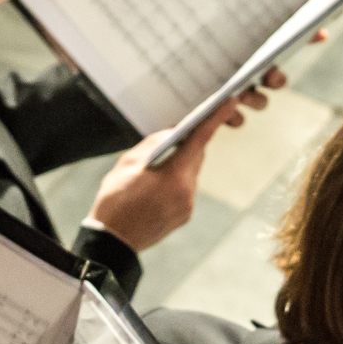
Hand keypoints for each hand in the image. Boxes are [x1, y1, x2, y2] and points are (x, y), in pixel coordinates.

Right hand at [87, 103, 233, 250]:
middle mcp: (187, 192)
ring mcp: (187, 207)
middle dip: (188, 144)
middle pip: (196, 157)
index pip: (200, 140)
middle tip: (172, 136)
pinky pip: (185, 190)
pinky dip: (176, 181)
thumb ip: (154, 144)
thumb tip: (173, 134)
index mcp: (174, 176)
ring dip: (179, 164)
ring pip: (191, 174)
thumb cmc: (115, 201)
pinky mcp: (184, 216)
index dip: (216, 119)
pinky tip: (156, 185)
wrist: (112, 241)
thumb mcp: (128, 163)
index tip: (230, 102)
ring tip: (155, 167)